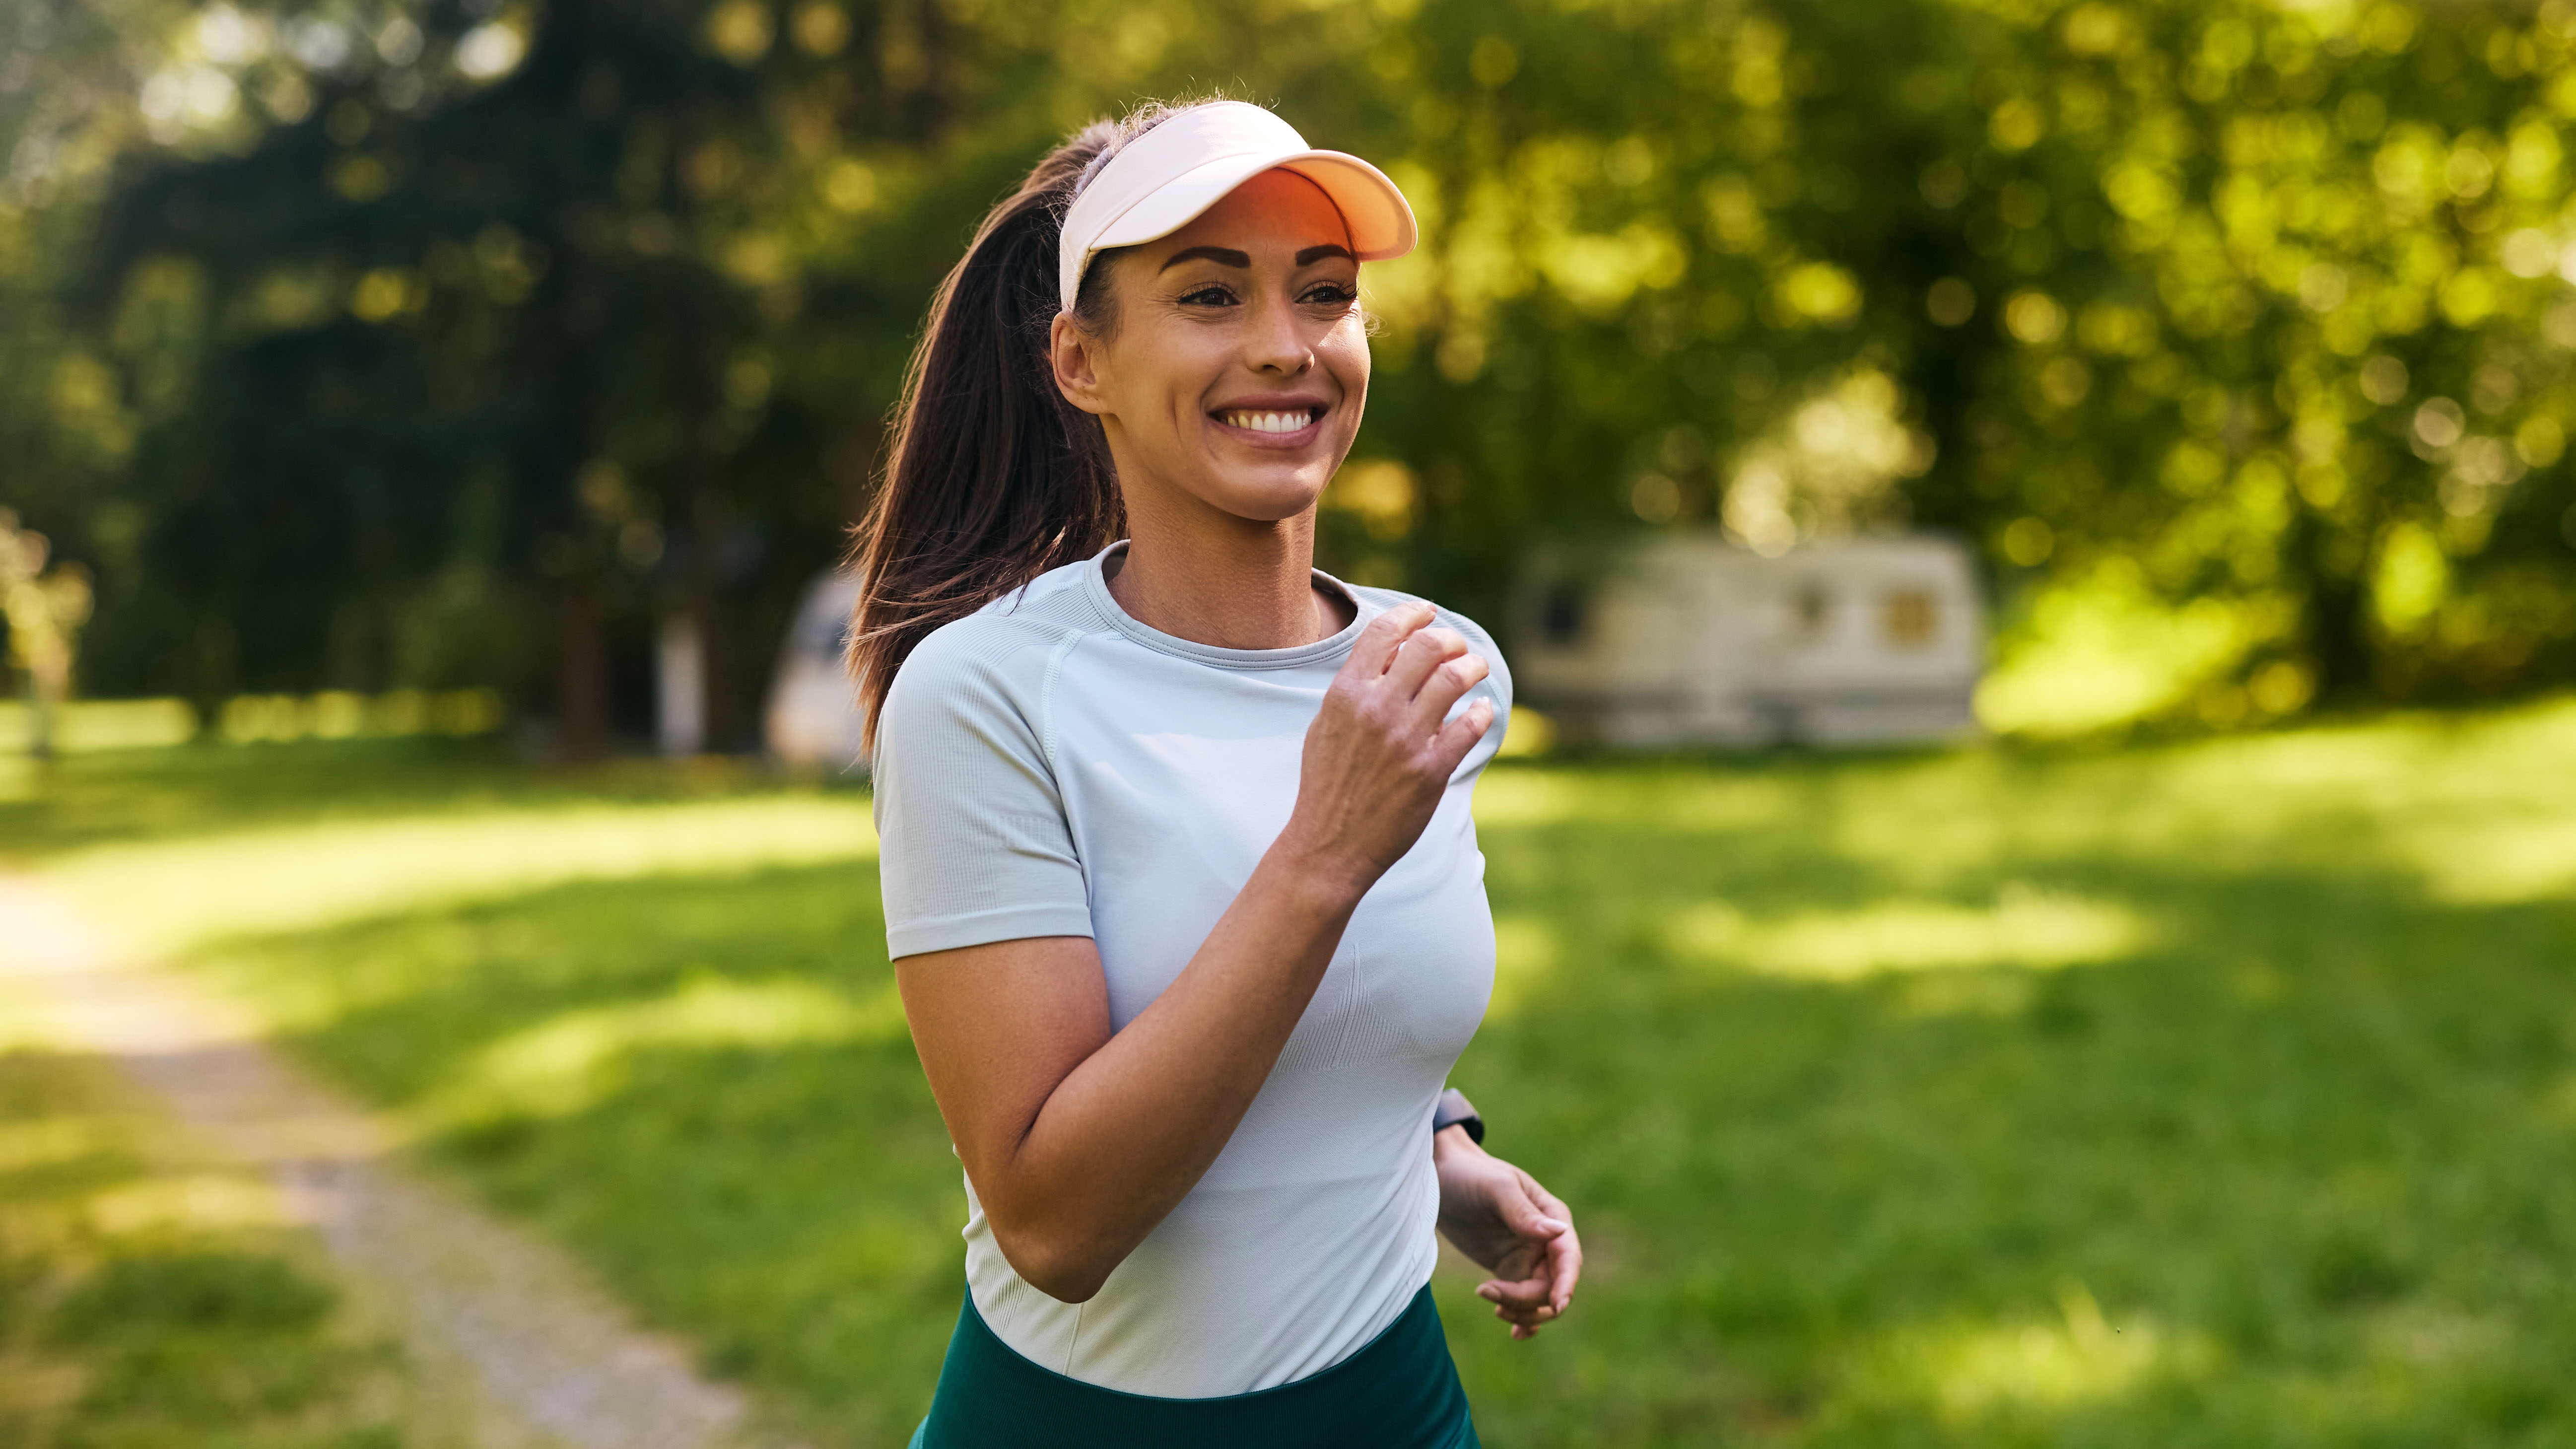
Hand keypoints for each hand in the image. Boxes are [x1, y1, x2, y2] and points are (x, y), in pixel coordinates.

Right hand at [1279, 602, 1493, 890]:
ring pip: (1455, 679)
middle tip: (1457, 648)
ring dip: (1473, 667)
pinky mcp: (1430, 771)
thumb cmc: (1327, 783)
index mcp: (1346, 694)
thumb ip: (1354, 688)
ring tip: (1476, 670)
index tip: (1428, 612)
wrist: (1329, 845)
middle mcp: (1376, 710)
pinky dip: (1482, 712)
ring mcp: (1405, 740)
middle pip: (1428, 647)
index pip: (1384, 632)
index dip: (1412, 614)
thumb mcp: (1325, 725)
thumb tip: (1389, 654)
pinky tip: (1482, 710)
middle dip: (1450, 639)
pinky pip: (1470, 726)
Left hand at [1434, 1127, 1581, 1339]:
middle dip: (1529, 1300)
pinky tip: (1513, 1333)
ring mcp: (1528, 1258)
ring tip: (1491, 1304)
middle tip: (1489, 1293)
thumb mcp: (1495, 1188)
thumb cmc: (1469, 1174)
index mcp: (1552, 1218)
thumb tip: (1558, 1232)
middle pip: (1554, 1285)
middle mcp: (1546, 1242)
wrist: (1439, 1176)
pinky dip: (1522, 1318)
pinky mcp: (1509, 1270)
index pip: (1568, 1257)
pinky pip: (1524, 1301)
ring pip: (1540, 1299)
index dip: (1566, 1283)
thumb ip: (1523, 1213)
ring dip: (1522, 1311)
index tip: (1556, 1304)